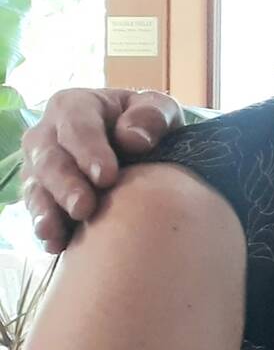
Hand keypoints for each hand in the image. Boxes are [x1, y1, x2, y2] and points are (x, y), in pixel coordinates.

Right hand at [22, 87, 182, 251]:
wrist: (141, 149)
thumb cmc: (148, 125)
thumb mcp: (160, 111)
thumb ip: (152, 116)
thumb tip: (134, 139)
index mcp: (76, 106)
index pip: (75, 123)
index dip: (88, 149)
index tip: (107, 176)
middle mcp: (49, 134)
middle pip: (49, 158)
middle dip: (65, 185)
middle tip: (84, 208)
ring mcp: (41, 167)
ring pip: (37, 187)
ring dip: (48, 209)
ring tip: (57, 230)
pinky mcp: (43, 195)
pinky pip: (38, 211)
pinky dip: (47, 227)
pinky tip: (56, 244)